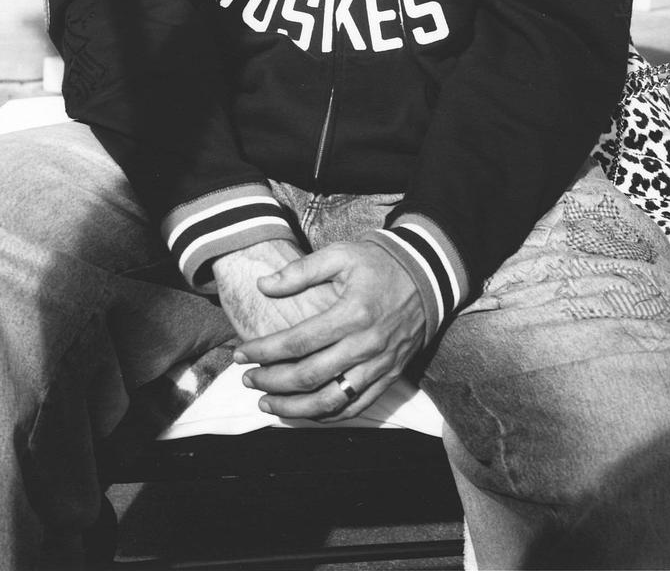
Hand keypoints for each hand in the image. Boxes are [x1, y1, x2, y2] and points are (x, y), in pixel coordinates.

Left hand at [235, 240, 427, 421]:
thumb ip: (301, 270)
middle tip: (247, 380)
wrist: (428, 276)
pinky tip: (304, 412)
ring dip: (294, 408)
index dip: (264, 351)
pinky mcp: (390, 375)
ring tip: (266, 404)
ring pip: (331, 400)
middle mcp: (366, 344)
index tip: (240, 354)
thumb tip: (263, 285)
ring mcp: (380, 364)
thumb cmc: (379, 263)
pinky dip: (327, 415)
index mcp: (352, 313)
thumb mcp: (341, 254)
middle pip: (309, 376)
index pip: (297, 342)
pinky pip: (356, 406)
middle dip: (271, 382)